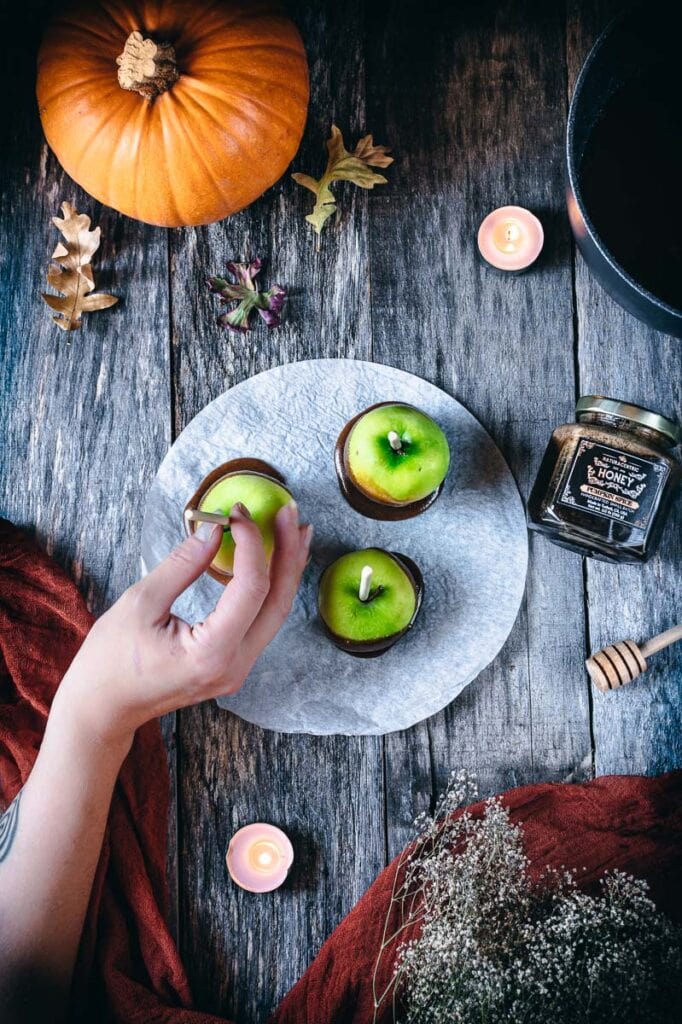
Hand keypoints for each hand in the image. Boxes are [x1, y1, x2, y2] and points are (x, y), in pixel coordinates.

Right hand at [55, 502, 311, 749]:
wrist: (103, 708)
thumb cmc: (111, 660)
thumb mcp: (141, 603)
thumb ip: (183, 565)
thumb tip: (214, 528)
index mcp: (212, 653)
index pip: (251, 588)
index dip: (251, 544)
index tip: (237, 512)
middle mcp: (235, 665)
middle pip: (278, 602)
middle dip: (288, 553)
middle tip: (289, 512)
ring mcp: (238, 669)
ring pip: (275, 613)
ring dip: (286, 569)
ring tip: (292, 530)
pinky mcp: (233, 664)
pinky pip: (262, 621)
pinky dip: (270, 588)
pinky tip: (274, 561)